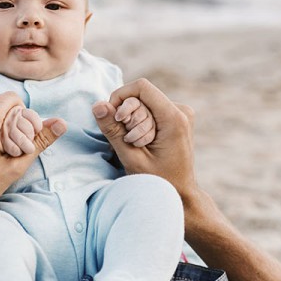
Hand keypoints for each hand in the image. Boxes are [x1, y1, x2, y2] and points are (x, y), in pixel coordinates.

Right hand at [92, 79, 196, 197]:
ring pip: (145, 102)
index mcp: (175, 118)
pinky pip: (150, 109)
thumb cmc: (159, 181)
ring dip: (134, 121)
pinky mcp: (177, 117)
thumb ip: (113, 130)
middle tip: (130, 141)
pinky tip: (143, 142)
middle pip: (142, 96)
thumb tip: (98, 105)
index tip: (114, 118)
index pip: (141, 87)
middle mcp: (182, 110)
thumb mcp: (131, 157)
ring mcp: (181, 113)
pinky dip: (140, 122)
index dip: (120, 97)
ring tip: (138, 144)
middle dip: (128, 115)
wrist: (182, 194)